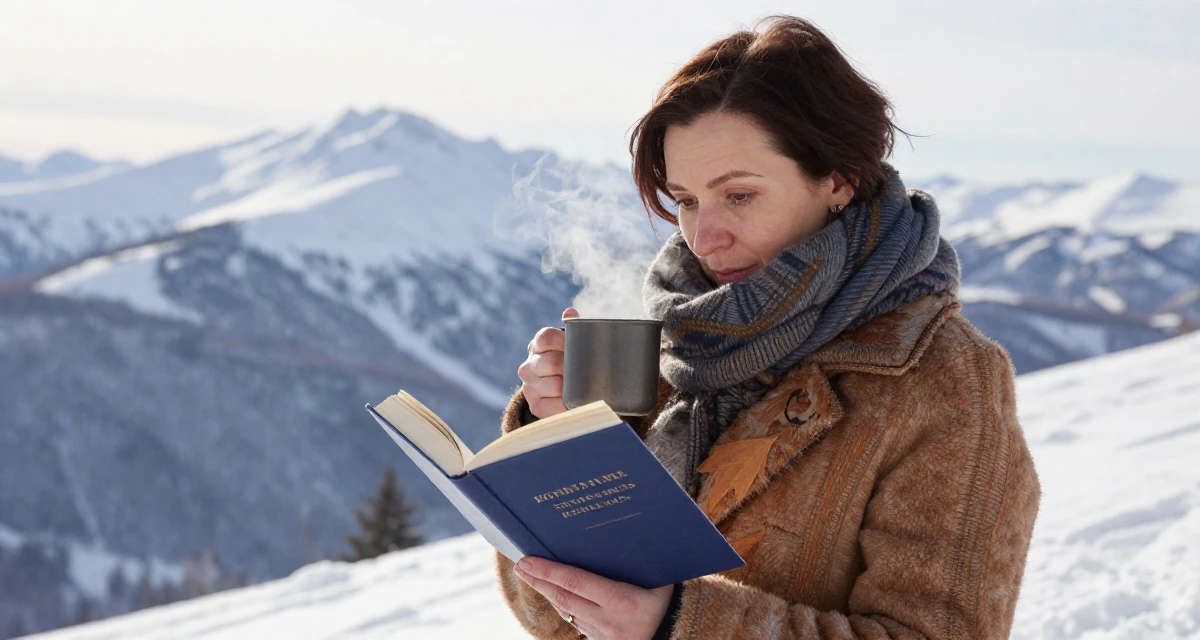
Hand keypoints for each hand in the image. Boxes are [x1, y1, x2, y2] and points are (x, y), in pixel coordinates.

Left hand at [513, 556, 672, 639]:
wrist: (680, 630)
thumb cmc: (670, 594)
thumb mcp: (658, 574)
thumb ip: (637, 555)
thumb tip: (622, 522)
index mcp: (623, 602)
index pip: (575, 582)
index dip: (548, 572)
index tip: (527, 561)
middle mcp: (609, 621)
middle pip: (564, 598)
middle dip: (539, 580)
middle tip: (521, 565)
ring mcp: (603, 635)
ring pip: (567, 610)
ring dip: (547, 592)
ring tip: (530, 575)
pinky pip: (576, 620)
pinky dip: (563, 604)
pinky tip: (554, 592)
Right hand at [518, 307, 579, 419]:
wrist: (556, 389)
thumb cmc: (568, 359)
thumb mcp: (570, 342)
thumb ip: (573, 326)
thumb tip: (570, 313)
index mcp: (537, 344)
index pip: (546, 337)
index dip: (563, 341)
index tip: (576, 346)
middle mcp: (529, 365)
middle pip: (552, 362)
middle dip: (572, 367)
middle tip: (588, 369)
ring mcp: (529, 386)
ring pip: (554, 385)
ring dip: (572, 387)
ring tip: (585, 386)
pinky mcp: (535, 405)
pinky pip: (553, 407)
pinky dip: (567, 406)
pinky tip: (577, 402)